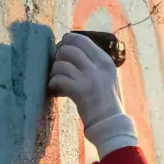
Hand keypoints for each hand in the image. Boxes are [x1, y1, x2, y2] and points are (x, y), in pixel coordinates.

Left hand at [47, 32, 137, 157]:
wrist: (110, 123)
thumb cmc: (105, 100)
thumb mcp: (106, 76)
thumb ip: (93, 62)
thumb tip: (68, 49)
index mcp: (105, 61)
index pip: (81, 40)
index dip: (66, 42)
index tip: (62, 50)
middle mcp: (99, 66)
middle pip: (68, 48)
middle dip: (58, 56)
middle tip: (57, 66)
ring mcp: (90, 78)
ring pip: (61, 63)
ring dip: (54, 71)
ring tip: (57, 79)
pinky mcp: (80, 90)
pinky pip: (58, 78)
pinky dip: (53, 83)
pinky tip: (55, 88)